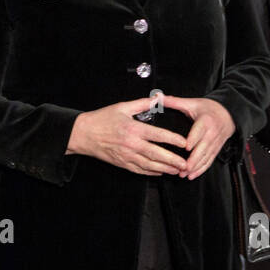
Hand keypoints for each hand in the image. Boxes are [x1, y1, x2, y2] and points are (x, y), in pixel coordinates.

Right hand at [67, 97, 188, 176]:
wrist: (83, 134)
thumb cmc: (102, 119)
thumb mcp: (122, 107)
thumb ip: (142, 103)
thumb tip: (158, 97)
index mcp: (133, 129)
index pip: (157, 135)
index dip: (173, 139)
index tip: (185, 143)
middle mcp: (131, 144)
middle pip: (156, 154)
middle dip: (173, 160)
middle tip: (186, 164)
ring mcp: (126, 156)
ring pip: (150, 165)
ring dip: (165, 169)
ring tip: (178, 170)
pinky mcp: (122, 164)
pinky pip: (140, 170)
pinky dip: (152, 172)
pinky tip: (161, 172)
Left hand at [160, 95, 234, 179]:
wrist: (228, 114)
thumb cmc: (208, 108)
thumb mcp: (192, 103)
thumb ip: (174, 102)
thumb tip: (157, 98)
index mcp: (206, 121)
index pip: (199, 131)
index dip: (194, 139)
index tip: (187, 147)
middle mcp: (212, 133)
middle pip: (203, 148)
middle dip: (193, 159)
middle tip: (183, 168)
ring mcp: (215, 143)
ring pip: (206, 157)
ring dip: (196, 167)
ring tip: (184, 174)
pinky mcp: (216, 149)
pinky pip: (210, 161)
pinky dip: (202, 169)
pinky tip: (192, 175)